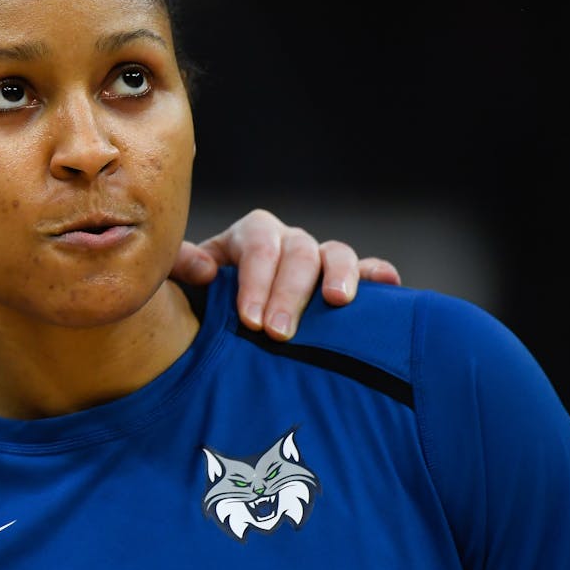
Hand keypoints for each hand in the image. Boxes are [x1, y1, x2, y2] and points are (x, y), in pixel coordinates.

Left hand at [171, 208, 401, 341]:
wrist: (215, 320)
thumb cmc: (197, 301)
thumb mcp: (179, 282)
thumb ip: (180, 268)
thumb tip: (207, 270)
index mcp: (248, 237)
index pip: (257, 247)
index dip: (255, 281)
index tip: (250, 321)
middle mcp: (286, 243)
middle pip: (297, 253)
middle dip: (289, 293)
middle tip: (278, 332)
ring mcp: (318, 260)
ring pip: (335, 253)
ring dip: (338, 276)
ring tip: (337, 302)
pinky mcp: (344, 280)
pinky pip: (369, 269)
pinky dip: (378, 274)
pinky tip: (390, 285)